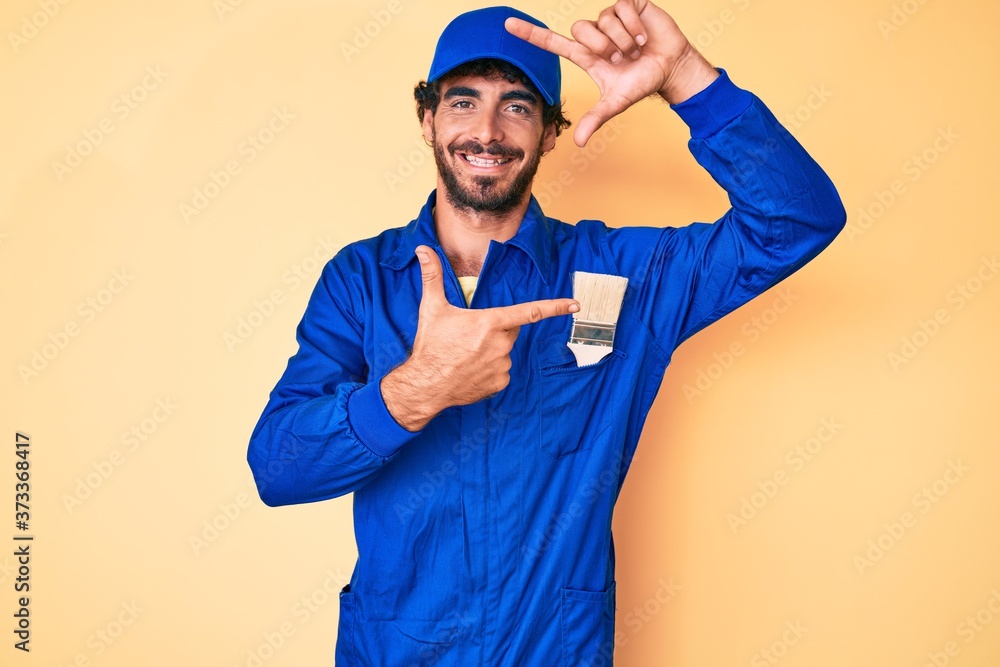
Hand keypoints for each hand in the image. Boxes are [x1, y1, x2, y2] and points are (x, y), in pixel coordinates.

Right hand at [381, 245, 578, 430]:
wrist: (425, 385)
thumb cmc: (430, 346)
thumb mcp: (431, 308)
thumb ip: (432, 276)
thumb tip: (423, 249)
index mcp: (490, 322)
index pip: (530, 312)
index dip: (555, 307)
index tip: (575, 305)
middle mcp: (500, 344)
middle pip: (509, 330)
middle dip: (495, 330)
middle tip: (470, 336)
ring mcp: (502, 365)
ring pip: (504, 352)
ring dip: (491, 351)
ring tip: (466, 356)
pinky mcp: (500, 383)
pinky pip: (501, 371)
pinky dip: (490, 370)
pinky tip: (470, 370)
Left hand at [505, 0, 718, 146]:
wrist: (671, 68)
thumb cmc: (642, 82)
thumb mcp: (616, 102)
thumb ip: (595, 119)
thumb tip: (578, 142)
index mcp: (586, 54)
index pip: (553, 42)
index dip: (531, 34)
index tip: (507, 25)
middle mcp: (594, 33)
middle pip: (581, 31)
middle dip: (602, 47)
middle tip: (619, 58)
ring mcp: (610, 17)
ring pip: (603, 21)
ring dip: (622, 39)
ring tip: (634, 48)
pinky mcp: (629, 4)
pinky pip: (621, 8)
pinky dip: (633, 25)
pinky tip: (643, 35)